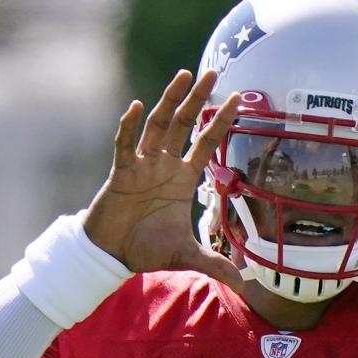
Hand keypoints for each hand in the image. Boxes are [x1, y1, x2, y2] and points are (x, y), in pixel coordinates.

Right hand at [83, 70, 242, 290]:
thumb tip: (245, 285)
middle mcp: (164, 165)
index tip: (239, 99)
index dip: (222, 122)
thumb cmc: (147, 249)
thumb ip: (214, 264)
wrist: (112, 255)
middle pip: (184, 124)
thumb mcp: (186, 255)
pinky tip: (138, 107)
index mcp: (183, 178)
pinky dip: (129, 126)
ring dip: (169, 101)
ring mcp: (142, 165)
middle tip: (212, 72)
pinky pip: (125, 144)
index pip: (207, 143)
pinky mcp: (120, 172)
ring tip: (183, 76)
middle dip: (197, 99)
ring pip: (158, 125)